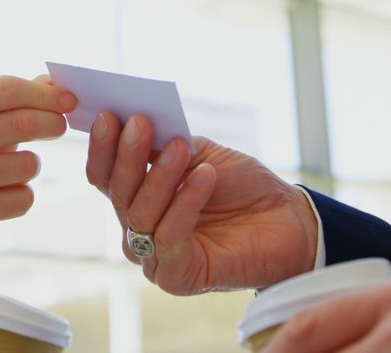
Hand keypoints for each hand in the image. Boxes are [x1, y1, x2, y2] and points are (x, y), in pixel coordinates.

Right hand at [0, 75, 75, 271]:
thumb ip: (17, 96)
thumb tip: (58, 87)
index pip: (5, 90)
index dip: (44, 94)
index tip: (68, 100)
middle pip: (20, 123)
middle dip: (52, 122)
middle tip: (60, 126)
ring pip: (27, 165)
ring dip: (34, 164)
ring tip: (17, 166)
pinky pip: (23, 198)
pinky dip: (24, 194)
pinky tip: (6, 191)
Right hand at [85, 113, 317, 293]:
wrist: (288, 218)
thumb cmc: (241, 186)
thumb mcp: (198, 153)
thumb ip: (164, 142)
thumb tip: (133, 119)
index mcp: (135, 199)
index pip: (104, 176)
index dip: (102, 146)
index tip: (108, 115)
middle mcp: (137, 230)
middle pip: (117, 194)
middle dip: (127, 156)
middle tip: (139, 123)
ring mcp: (154, 257)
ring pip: (140, 214)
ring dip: (159, 176)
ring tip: (181, 147)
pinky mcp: (177, 276)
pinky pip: (169, 237)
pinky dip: (184, 202)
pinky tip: (204, 176)